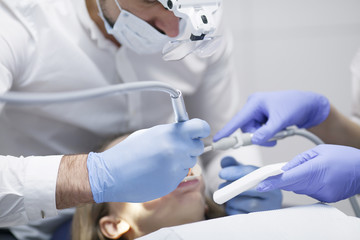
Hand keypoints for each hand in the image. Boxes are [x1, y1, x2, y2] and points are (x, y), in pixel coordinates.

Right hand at [87, 118, 209, 202]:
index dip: (202, 129)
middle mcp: (177, 150)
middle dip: (189, 147)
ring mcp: (176, 168)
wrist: (112, 174)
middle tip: (174, 148)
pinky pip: (179, 175)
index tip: (200, 132)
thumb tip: (186, 134)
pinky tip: (155, 172)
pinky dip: (171, 173)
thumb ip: (171, 133)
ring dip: (179, 161)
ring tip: (159, 161)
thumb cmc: (129, 151)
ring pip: (189, 162)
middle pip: (197, 147)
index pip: (200, 127)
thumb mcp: (151, 134)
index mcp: (171, 134)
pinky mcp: (172, 183)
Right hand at [214, 91, 329, 145]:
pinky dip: (268, 134)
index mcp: (255, 103)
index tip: (216, 140)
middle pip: (247, 129)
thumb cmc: (295, 106)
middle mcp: (254, 107)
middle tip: (273, 140)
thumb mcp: (281, 120)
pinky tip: (279, 130)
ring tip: (280, 133)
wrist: (309, 105)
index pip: (238, 120)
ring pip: (254, 131)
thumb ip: (267, 132)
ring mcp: (258, 112)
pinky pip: (260, 130)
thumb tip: (255, 140)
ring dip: (265, 136)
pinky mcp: (263, 117)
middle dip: (258, 137)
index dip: (227, 131)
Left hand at [219, 157, 281, 214]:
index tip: (222, 173)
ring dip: (233, 200)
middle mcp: (274, 194)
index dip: (236, 172)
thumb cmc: (251, 186)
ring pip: (249, 204)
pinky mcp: (261, 220)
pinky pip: (245, 216)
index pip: (254, 173)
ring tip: (227, 196)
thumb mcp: (243, 173)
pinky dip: (234, 210)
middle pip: (253, 189)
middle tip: (221, 185)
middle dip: (233, 187)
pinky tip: (231, 205)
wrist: (262, 205)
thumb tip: (225, 161)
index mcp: (271, 179)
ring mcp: (269, 209)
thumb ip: (233, 165)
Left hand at [257, 144, 359, 201]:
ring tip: (311, 169)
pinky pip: (308, 192)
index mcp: (314, 170)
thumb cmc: (344, 157)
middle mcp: (318, 185)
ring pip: (298, 188)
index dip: (272, 183)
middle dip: (285, 178)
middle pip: (290, 185)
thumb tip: (284, 169)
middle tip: (287, 170)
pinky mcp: (326, 198)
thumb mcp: (318, 151)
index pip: (287, 179)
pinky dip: (307, 184)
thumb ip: (298, 161)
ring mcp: (322, 194)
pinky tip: (318, 176)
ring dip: (297, 180)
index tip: (261, 185)